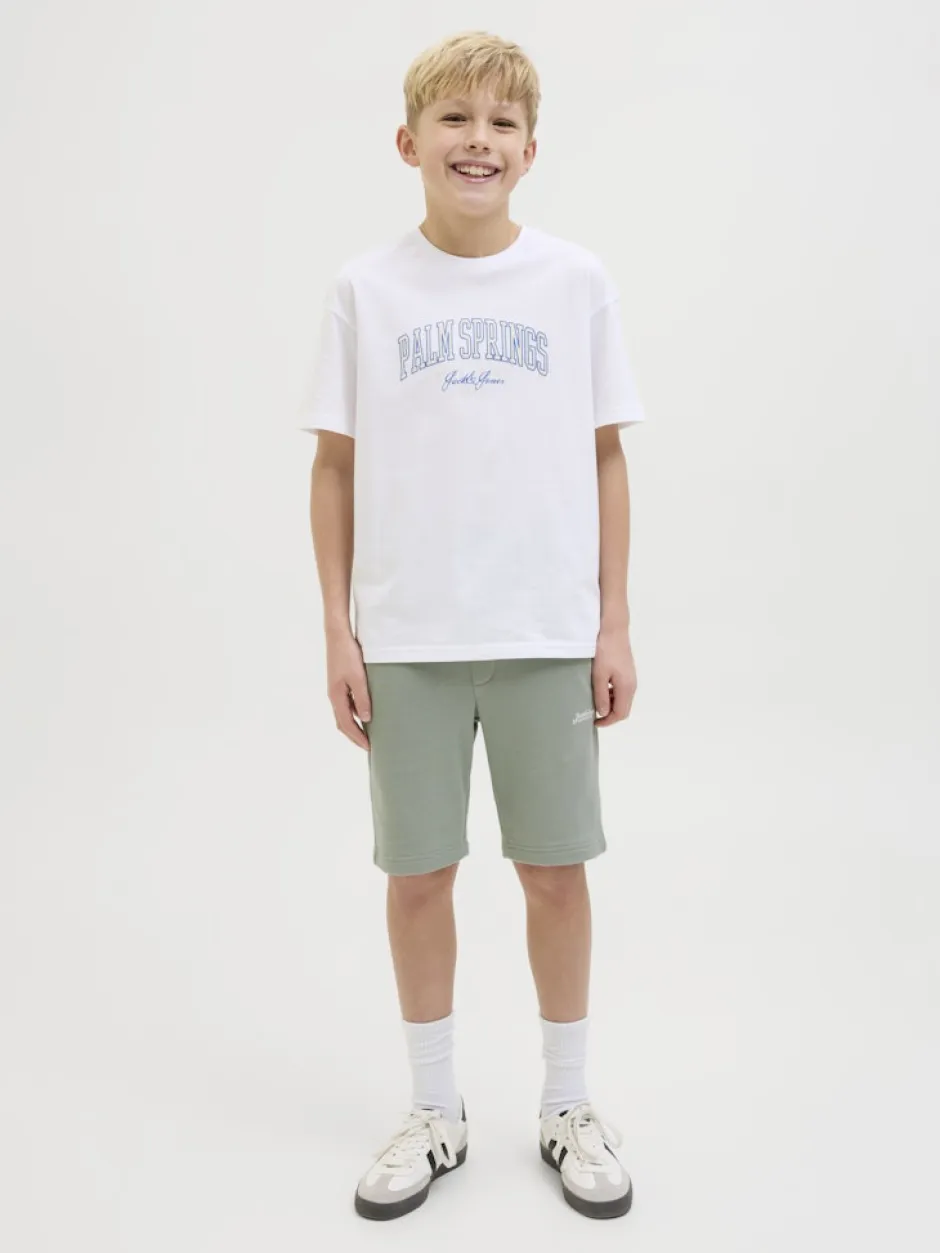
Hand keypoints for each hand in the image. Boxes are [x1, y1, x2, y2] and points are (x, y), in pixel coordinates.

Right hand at [325, 628, 371, 749]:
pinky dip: (355, 712)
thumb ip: (363, 698)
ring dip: (355, 724)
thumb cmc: (347, 654)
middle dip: (354, 735)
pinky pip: (347, 703)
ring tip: (368, 732)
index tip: (368, 747)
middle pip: (343, 722)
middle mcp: (334, 695)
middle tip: (368, 745)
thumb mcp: (358, 678)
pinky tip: (365, 711)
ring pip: (344, 713)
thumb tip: (366, 719)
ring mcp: (336, 689)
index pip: (346, 724)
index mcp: (336, 697)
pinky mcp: (340, 682)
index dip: (357, 737)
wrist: (338, 635)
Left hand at [592, 623, 636, 726]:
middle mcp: (632, 685)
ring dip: (610, 704)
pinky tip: (601, 688)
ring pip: (622, 699)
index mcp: (627, 688)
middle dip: (610, 714)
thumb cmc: (605, 651)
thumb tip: (603, 713)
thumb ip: (601, 696)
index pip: (621, 713)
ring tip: (594, 700)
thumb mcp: (598, 675)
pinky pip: (622, 690)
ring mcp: (631, 678)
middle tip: (593, 713)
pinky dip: (612, 695)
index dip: (608, 721)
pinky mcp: (627, 671)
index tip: (594, 722)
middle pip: (624, 708)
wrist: (613, 629)